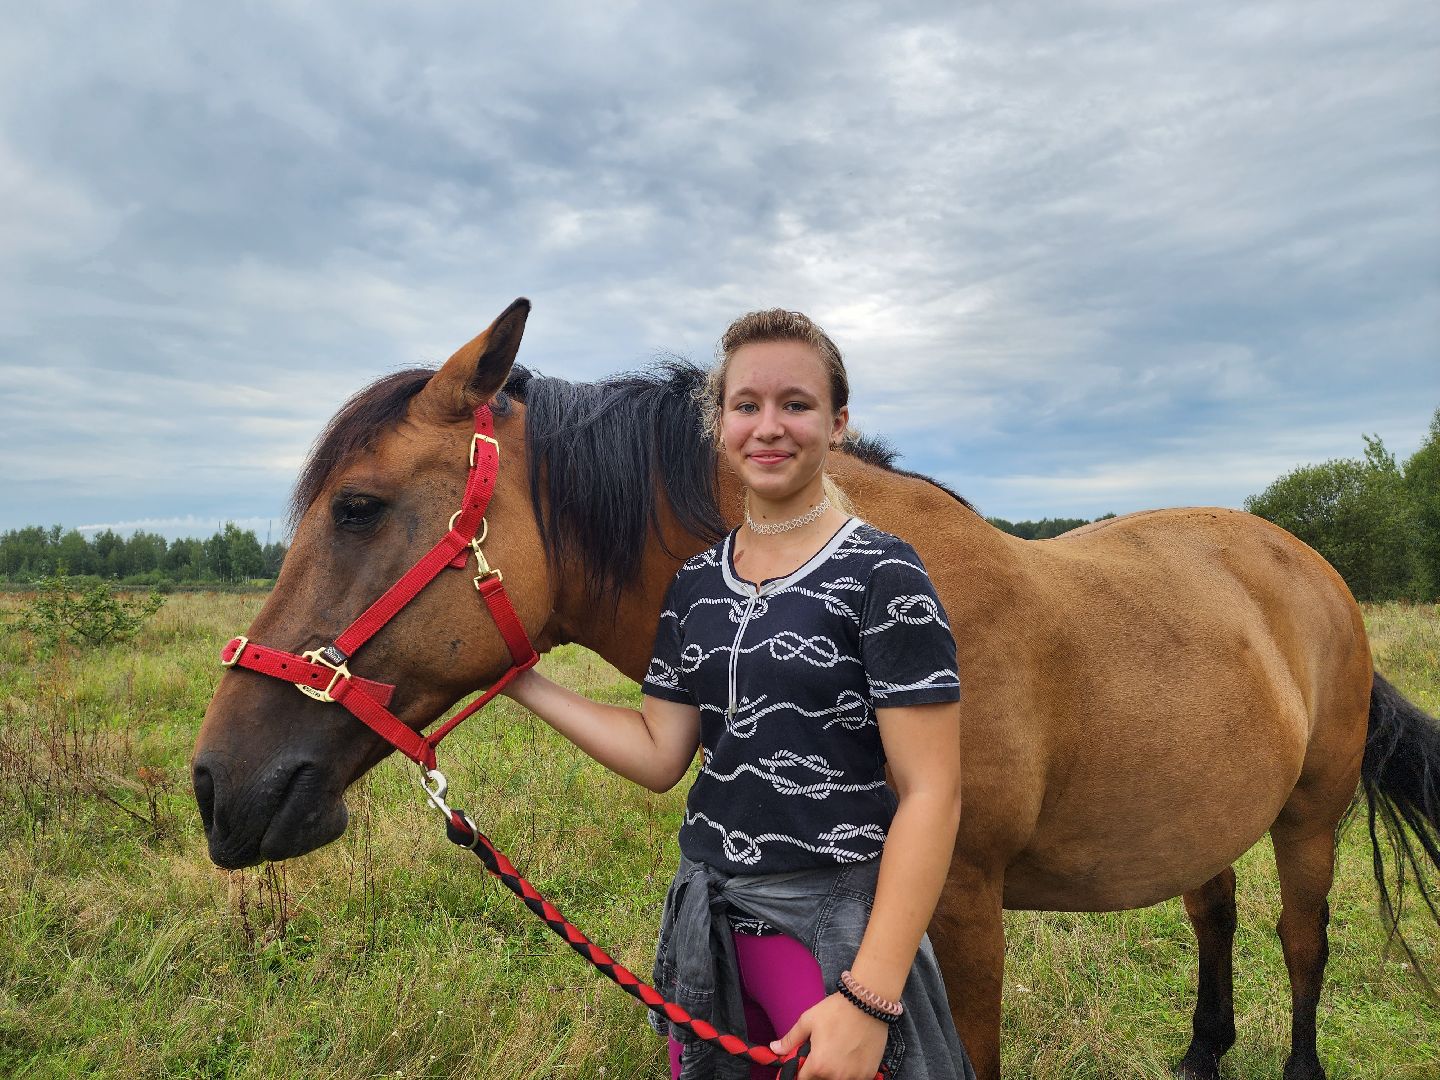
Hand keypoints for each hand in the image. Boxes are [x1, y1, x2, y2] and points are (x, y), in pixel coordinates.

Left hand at [769, 991, 887, 1078]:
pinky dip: (850, 1073)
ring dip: (833, 1073)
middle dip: (817, 1072)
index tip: (803, 1063)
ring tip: (837, 1054)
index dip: (800, 1072)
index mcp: (818, 1065)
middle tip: (822, 1053)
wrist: (868, 1002)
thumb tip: (774, 1049)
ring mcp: (855, 1077)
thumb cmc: (836, 1010)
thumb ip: (790, 1039)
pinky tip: (850, 1056)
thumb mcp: (808, 1020)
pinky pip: (854, 1079)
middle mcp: (836, 1076)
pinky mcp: (868, 1074)